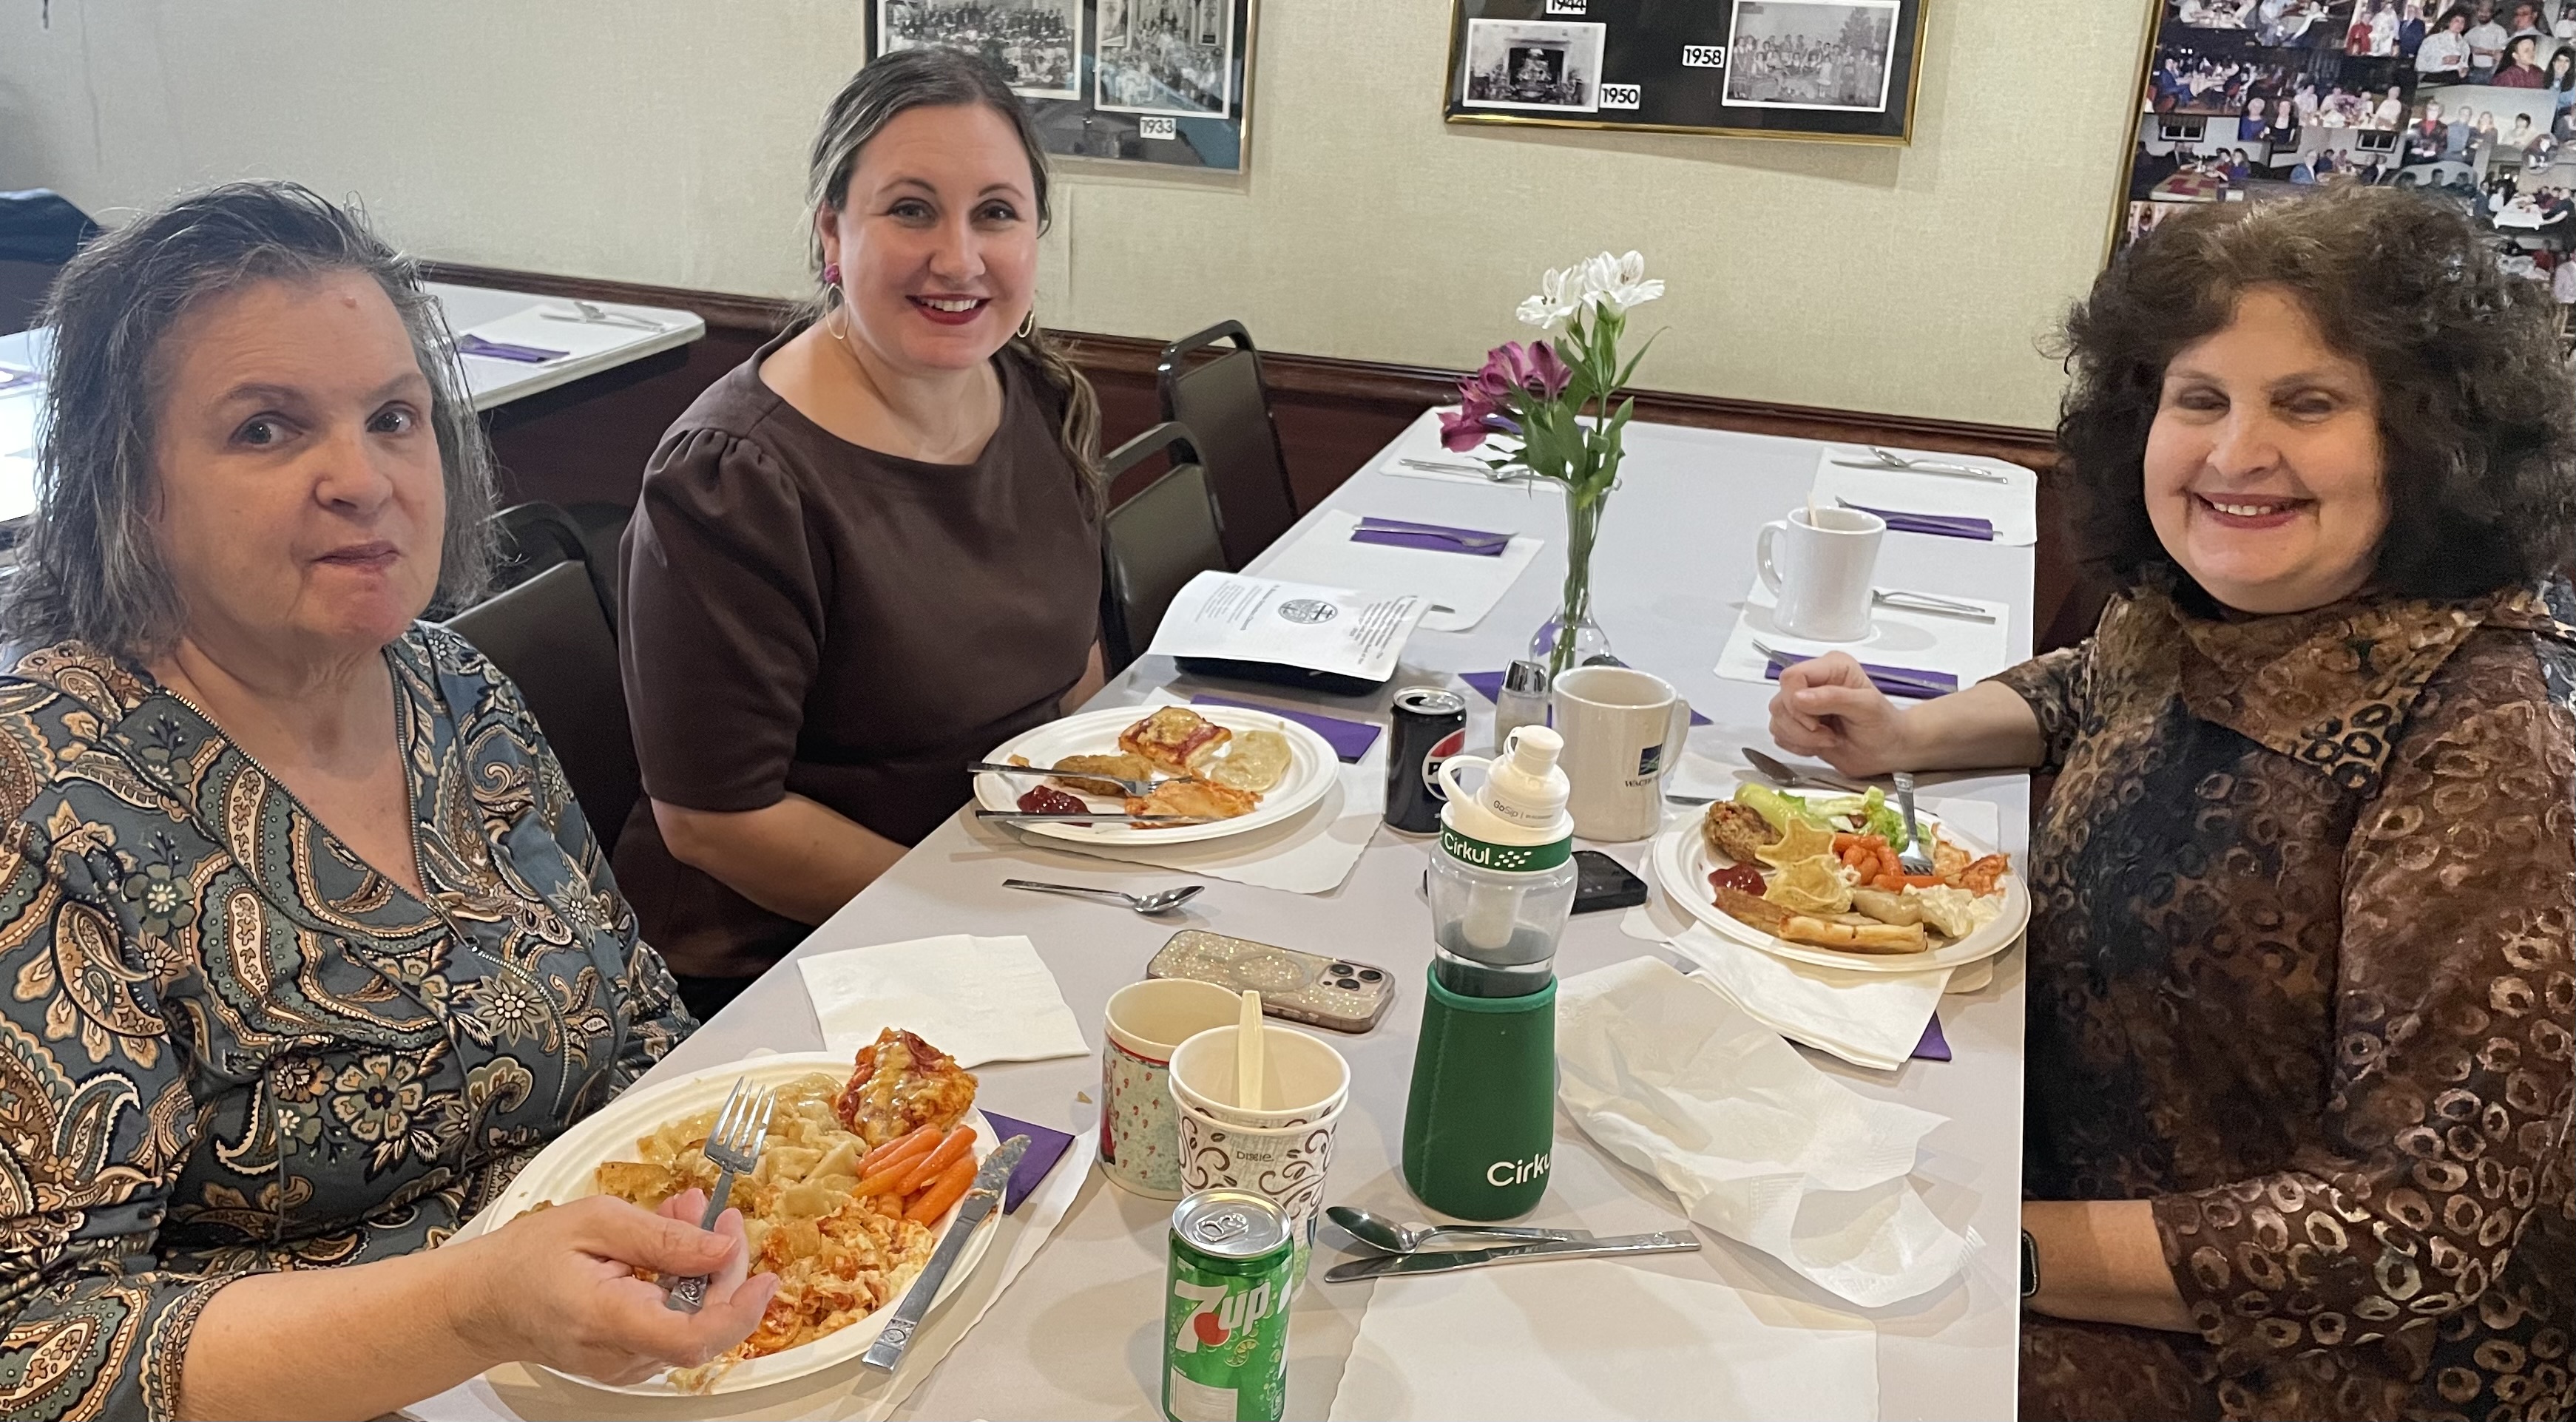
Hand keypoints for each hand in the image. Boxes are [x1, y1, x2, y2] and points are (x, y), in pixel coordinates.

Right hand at [455, 1189, 777, 1385]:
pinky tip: (668, 1247)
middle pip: (702, 1325)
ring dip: (703, 1270)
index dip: (739, 1310)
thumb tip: (720, 1246)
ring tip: (684, 1217)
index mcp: (607, 1319)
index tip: (764, 1276)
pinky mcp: (627, 1359)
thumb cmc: (523, 1261)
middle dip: (724, 1267)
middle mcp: (619, 1353)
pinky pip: (672, 1325)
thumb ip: (661, 1236)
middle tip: (719, 1215)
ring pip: (691, 1323)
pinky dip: (681, 1285)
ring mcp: (624, 1363)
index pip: (691, 1337)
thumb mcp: (594, 1222)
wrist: (482, 1301)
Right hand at [1767, 652, 1912, 776]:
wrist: (1887, 752)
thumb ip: (1834, 698)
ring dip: (1801, 738)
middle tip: (1828, 735)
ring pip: (1777, 720)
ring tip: (1829, 740)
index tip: (1815, 723)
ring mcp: (1803, 705)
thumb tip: (1799, 697)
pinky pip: (1779, 735)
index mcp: (1831, 667)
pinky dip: (1797, 745)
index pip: (1792, 676)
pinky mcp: (1797, 725)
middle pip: (1781, 700)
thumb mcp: (1867, 708)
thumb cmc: (1884, 726)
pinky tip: (1820, 745)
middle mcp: (1813, 682)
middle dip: (1801, 726)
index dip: (1796, 702)